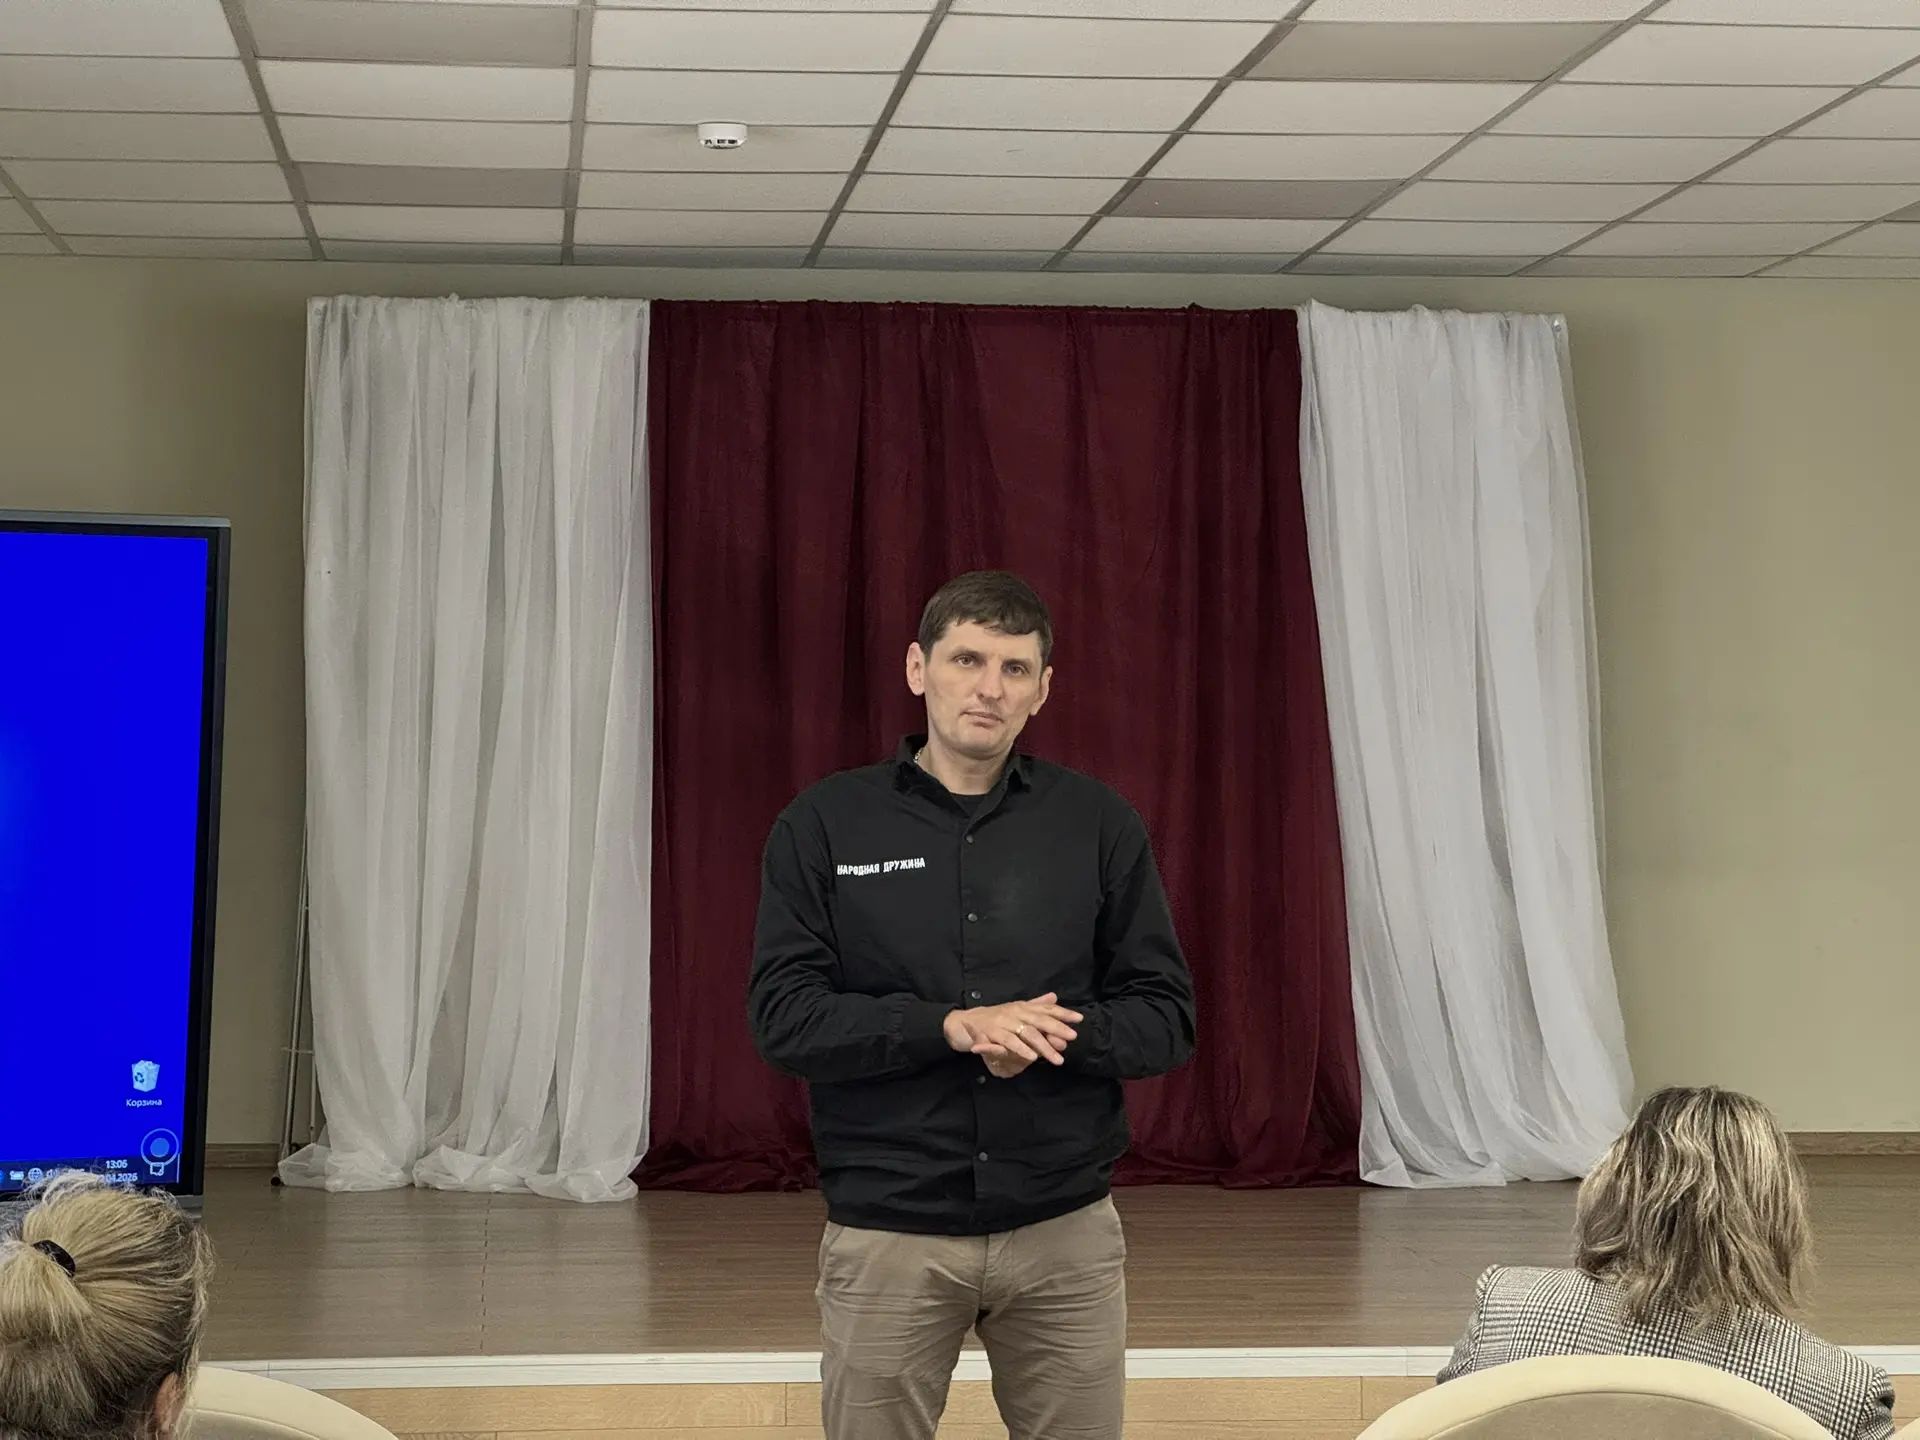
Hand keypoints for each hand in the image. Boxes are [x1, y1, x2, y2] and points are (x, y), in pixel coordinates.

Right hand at [944, 993, 1083, 1074]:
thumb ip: (1035, 1005)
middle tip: (1072, 1037)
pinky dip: (1021, 1049)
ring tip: (1056, 1057)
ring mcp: (1003, 1022)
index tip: (1079, 1019)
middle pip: (1040, 1020)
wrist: (964, 1022)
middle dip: (1057, 1029)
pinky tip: (1031, 1058)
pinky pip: (1009, 1042)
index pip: (1046, 1008)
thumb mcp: (1015, 1010)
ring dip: (1043, 1046)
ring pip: (1027, 1033)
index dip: (1063, 1013)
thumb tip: (1054, 997)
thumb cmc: (993, 1019)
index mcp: (1022, 1007)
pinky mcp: (992, 1034)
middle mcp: (1014, 1012)